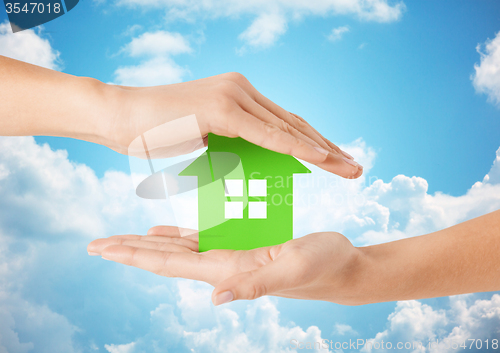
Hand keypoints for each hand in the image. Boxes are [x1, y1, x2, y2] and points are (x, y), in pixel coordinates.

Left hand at [87, 226, 362, 304]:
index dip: (136, 256)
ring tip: (120, 238)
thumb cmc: (324, 267)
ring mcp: (231, 256)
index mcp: (228, 269)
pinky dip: (177, 236)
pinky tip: (162, 231)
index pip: (171, 264)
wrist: (342, 268)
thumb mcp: (294, 269)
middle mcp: (222, 266)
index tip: (103, 248)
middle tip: (94, 243)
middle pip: (165, 259)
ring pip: (178, 249)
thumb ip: (256, 286)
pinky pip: (201, 239)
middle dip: (129, 251)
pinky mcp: (242, 246)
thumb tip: (213, 299)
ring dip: (147, 244)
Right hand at [109, 72, 362, 178]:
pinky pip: (267, 134)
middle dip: (328, 148)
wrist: (118, 117)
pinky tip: (321, 159)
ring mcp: (234, 96)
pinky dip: (296, 147)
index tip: (336, 160)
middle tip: (355, 165)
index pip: (284, 123)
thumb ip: (231, 146)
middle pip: (294, 124)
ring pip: (288, 128)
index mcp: (239, 96)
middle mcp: (242, 90)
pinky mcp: (223, 108)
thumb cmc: (156, 131)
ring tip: (350, 167)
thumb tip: (252, 163)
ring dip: (323, 150)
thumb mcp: (203, 140)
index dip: (313, 143)